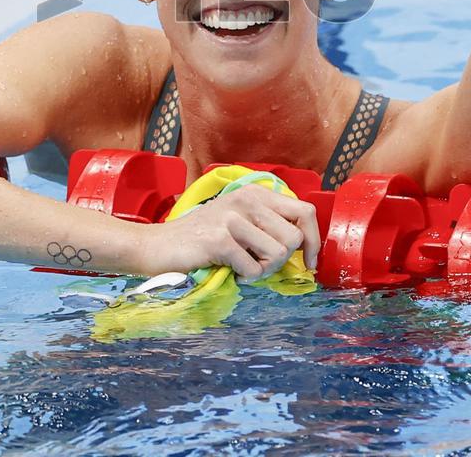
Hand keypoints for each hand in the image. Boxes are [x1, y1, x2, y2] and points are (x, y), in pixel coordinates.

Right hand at [140, 185, 320, 279]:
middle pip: (294, 238)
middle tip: (260, 264)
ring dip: (264, 270)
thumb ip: (268, 225)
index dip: (313, 240)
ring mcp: (232, 218)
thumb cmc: (200, 238)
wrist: (156, 245)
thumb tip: (306, 247)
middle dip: (283, 261)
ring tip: (242, 266)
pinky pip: (254, 269)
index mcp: (255, 192)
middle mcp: (246, 199)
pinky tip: (229, 270)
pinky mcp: (220, 239)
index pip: (305, 211)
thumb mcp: (238, 220)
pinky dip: (245, 277)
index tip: (308, 262)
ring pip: (278, 254)